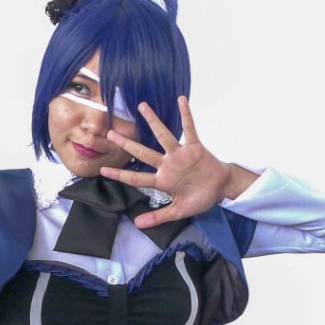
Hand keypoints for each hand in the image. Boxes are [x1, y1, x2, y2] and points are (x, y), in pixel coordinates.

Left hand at [102, 96, 235, 227]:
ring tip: (142, 106)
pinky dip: (186, 114)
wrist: (221, 188)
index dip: (120, 174)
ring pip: (163, 135)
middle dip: (127, 144)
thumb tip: (137, 225)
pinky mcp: (195, 147)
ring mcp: (180, 154)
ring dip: (153, 121)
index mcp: (162, 181)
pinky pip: (190, 128)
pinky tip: (180, 99)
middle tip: (110, 134)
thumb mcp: (178, 211)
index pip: (137, 178)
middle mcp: (167, 164)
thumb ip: (159, 216)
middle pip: (143, 153)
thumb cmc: (199, 199)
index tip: (103, 169)